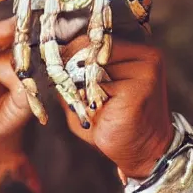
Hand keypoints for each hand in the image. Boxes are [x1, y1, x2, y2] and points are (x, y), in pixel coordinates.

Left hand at [59, 34, 174, 178]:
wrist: (142, 153)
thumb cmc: (112, 122)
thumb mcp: (87, 92)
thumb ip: (73, 74)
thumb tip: (47, 60)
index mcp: (136, 51)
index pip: (93, 38)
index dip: (68, 51)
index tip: (53, 65)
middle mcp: (145, 56)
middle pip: (90, 48)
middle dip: (70, 67)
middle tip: (64, 86)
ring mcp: (144, 71)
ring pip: (91, 67)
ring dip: (80, 86)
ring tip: (89, 104)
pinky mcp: (139, 88)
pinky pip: (97, 86)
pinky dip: (89, 100)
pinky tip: (99, 113)